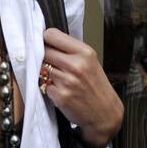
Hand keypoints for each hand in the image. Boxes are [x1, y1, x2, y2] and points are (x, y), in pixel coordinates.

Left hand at [40, 28, 123, 146]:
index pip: (52, 35)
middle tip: (50, 62)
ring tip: (59, 77)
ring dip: (45, 72)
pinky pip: (44, 85)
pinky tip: (60, 89)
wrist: (105, 112)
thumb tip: (46, 41)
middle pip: (43, 51)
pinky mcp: (60, 95)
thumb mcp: (90, 62)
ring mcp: (67, 81)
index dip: (45, 39)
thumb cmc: (96, 86)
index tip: (45, 43)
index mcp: (85, 52)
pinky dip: (48, 86)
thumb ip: (70, 51)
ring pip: (41, 68)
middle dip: (43, 56)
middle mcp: (76, 65)